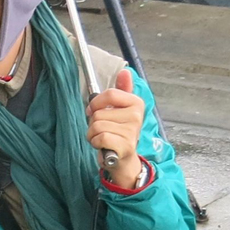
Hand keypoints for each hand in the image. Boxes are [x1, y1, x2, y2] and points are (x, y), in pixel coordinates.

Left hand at [87, 68, 143, 187]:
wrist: (123, 158)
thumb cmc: (117, 132)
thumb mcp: (119, 109)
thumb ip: (121, 90)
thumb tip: (125, 71)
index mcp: (136, 103)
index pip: (109, 94)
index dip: (95, 104)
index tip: (93, 111)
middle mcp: (137, 115)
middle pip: (99, 112)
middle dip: (93, 123)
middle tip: (103, 130)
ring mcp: (132, 131)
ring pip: (97, 126)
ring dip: (93, 134)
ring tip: (103, 138)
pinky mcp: (125, 145)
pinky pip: (99, 137)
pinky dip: (95, 143)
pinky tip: (103, 145)